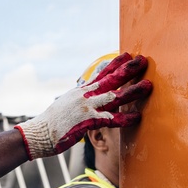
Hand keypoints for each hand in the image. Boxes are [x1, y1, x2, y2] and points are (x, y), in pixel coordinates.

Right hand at [16, 52, 152, 159]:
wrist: (39, 133)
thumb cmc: (51, 124)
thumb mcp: (65, 106)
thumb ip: (78, 100)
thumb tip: (83, 95)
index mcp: (80, 91)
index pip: (101, 74)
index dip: (115, 64)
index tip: (127, 54)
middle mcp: (85, 96)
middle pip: (110, 79)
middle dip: (128, 69)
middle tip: (143, 60)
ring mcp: (86, 107)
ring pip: (115, 96)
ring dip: (133, 90)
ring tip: (149, 85)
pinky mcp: (87, 121)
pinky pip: (111, 119)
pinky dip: (125, 118)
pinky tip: (137, 117)